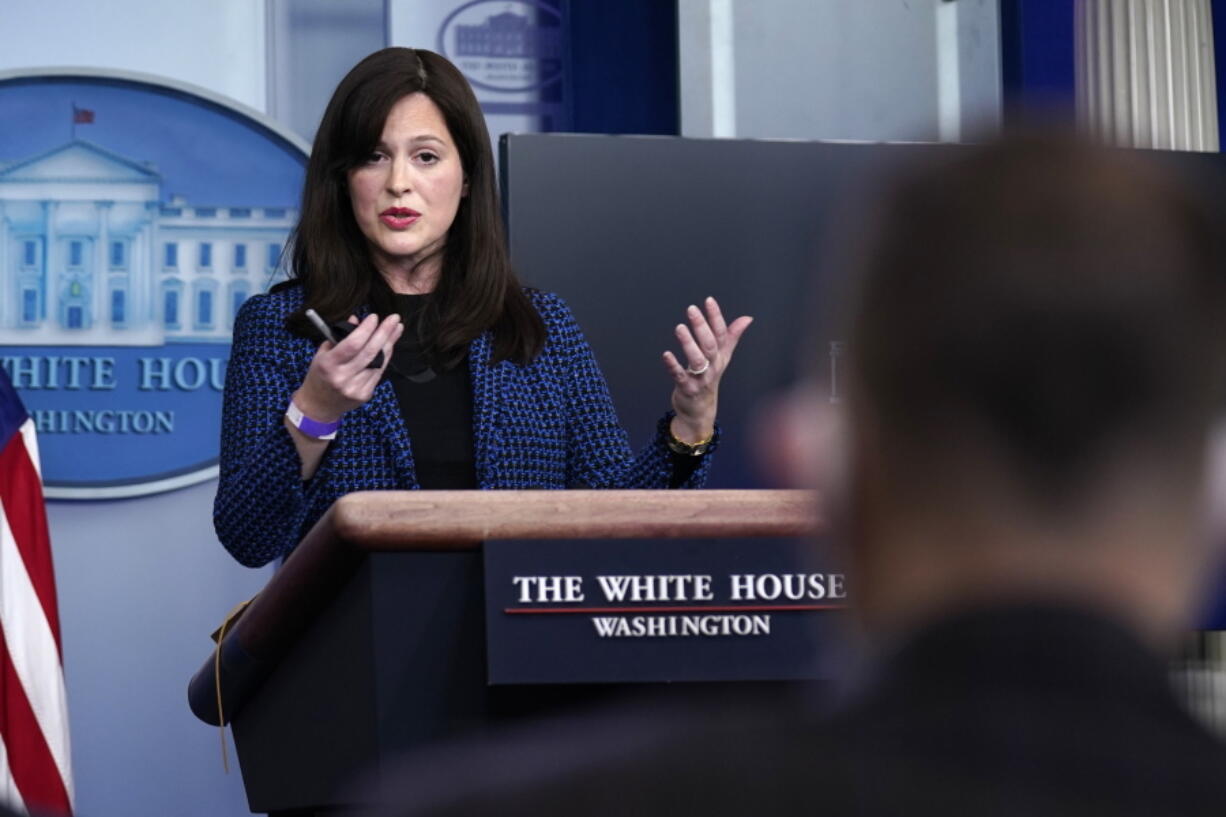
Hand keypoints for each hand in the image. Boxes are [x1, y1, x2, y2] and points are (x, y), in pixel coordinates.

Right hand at [292, 312, 403, 422]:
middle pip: (369, 352)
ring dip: (389, 343)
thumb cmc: (320, 375)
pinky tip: (389, 345)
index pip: (352, 344)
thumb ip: (340, 337)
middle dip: (384, 333)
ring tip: (396, 329)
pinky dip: (385, 357)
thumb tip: (357, 320)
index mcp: (328, 364)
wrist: (318, 405)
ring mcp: (355, 388)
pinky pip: (379, 372)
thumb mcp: (323, 354)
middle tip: (394, 318)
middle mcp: (342, 377)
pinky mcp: (365, 394)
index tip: (374, 317)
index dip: (365, 330)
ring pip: (378, 362)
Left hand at [662, 296, 752, 442]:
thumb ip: (732, 336)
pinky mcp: (687, 389)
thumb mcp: (722, 357)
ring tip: (679, 328)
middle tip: (691, 309)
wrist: (701, 410)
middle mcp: (713, 366)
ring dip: (689, 344)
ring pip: (697, 360)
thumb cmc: (709, 379)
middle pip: (710, 345)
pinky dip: (673, 365)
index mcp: (720, 356)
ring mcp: (701, 378)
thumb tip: (747, 318)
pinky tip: (666, 354)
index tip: (709, 300)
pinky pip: (680, 376)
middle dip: (702, 326)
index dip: (716, 317)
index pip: (721, 334)